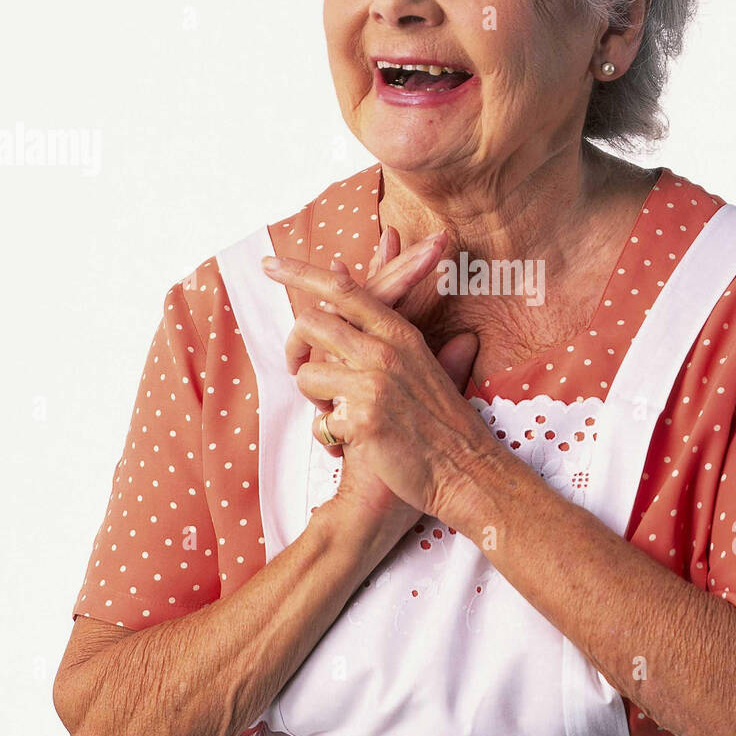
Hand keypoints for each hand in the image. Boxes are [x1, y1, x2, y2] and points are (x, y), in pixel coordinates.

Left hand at [260, 253, 498, 524]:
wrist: (465, 470)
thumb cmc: (440, 421)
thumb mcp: (421, 361)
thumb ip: (385, 325)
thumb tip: (356, 281)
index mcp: (399, 334)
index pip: (342, 291)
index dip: (300, 273)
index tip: (269, 265)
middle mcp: (385, 351)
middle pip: (312, 324)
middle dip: (294, 348)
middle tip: (296, 368)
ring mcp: (374, 384)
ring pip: (306, 375)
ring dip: (313, 399)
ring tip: (340, 414)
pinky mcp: (364, 420)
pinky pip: (319, 421)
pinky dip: (328, 437)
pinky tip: (350, 445)